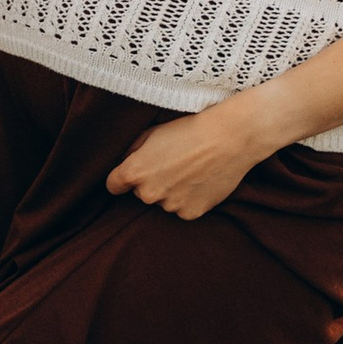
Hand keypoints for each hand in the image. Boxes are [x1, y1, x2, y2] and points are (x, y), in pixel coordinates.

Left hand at [105, 93, 282, 220]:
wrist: (229, 138)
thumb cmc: (189, 129)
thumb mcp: (152, 131)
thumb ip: (130, 150)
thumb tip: (121, 162)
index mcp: (135, 172)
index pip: (113, 185)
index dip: (121, 179)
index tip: (129, 175)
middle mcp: (149, 193)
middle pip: (140, 193)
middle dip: (150, 182)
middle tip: (171, 165)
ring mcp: (171, 206)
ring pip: (163, 202)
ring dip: (170, 191)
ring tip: (189, 171)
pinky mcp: (191, 213)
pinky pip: (183, 209)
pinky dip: (189, 199)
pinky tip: (200, 181)